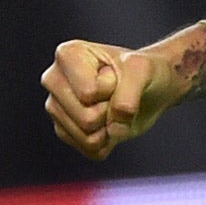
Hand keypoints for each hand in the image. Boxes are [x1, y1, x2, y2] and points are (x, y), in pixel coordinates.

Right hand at [41, 39, 179, 159]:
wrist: (152, 87)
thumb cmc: (145, 71)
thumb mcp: (143, 70)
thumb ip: (129, 93)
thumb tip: (113, 128)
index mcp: (67, 54)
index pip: (89, 93)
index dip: (112, 87)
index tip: (116, 75)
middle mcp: (53, 80)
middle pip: (85, 118)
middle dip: (110, 109)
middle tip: (116, 93)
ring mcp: (56, 107)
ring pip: (86, 137)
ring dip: (110, 126)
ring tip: (113, 105)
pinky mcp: (65, 131)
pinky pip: (89, 150)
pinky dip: (109, 140)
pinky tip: (110, 121)